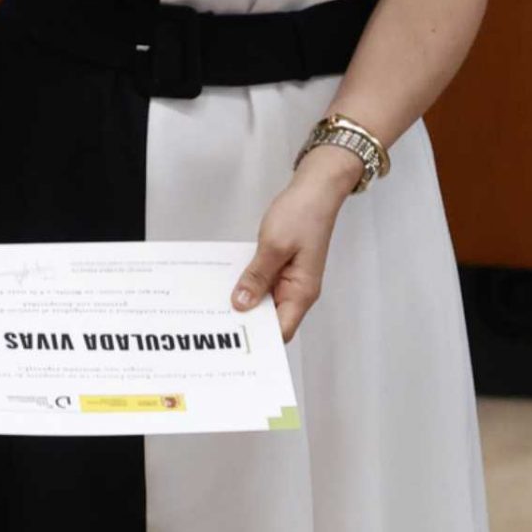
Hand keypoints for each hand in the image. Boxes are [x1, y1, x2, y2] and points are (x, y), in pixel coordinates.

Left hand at [230, 149, 361, 340]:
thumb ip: (256, 277)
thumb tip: (241, 305)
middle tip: (214, 325)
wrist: (316, 189)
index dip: (258, 340)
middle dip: (246, 323)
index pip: (281, 331)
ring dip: (245, 304)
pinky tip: (229, 285)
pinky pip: (263, 285)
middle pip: (271, 321)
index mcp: (302, 292)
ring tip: (216, 308)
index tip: (231, 342)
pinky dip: (248, 286)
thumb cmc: (303, 214)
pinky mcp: (283, 270)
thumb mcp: (273, 246)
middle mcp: (298, 292)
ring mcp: (291, 281)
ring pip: (265, 303)